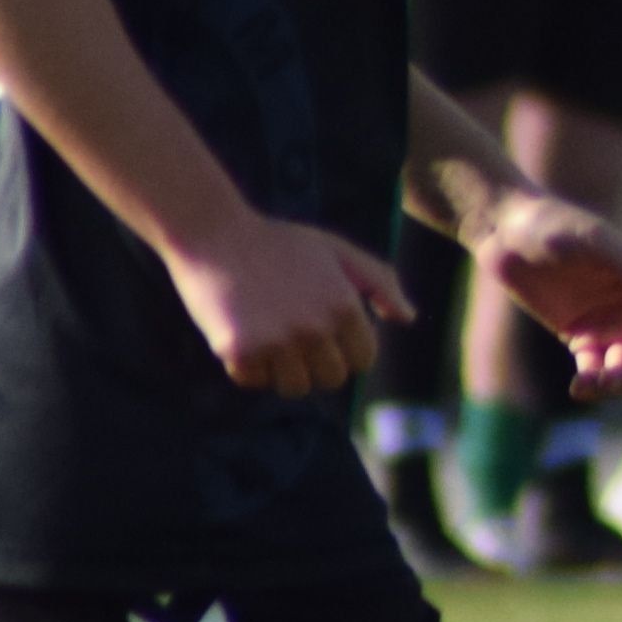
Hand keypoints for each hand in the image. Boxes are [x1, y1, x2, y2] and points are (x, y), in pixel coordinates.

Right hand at [165, 210, 405, 395]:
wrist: (214, 234)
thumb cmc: (280, 243)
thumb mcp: (338, 251)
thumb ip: (380, 283)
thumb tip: (407, 318)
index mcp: (344, 306)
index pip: (363, 360)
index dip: (345, 350)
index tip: (325, 334)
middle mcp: (314, 328)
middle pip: (331, 379)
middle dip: (317, 363)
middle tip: (293, 336)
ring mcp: (276, 341)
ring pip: (294, 388)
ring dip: (282, 370)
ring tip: (269, 338)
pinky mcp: (237, 350)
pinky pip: (253, 381)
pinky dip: (247, 366)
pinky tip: (241, 335)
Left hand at [477, 194, 621, 392]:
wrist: (504, 229)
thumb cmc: (551, 224)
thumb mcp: (593, 240)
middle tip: (606, 380)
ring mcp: (607, 323)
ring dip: (615, 383)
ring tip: (586, 385)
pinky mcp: (579, 335)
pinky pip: (595, 368)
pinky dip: (592, 382)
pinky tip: (578, 387)